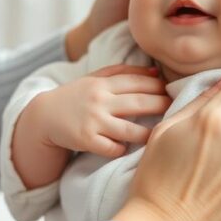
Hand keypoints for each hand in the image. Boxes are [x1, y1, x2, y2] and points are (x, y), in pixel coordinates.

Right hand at [12, 65, 169, 188]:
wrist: (43, 117)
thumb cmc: (75, 97)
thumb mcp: (94, 78)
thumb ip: (122, 72)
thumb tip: (155, 71)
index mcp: (102, 83)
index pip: (138, 82)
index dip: (158, 86)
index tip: (172, 91)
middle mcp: (98, 100)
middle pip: (140, 103)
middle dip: (162, 106)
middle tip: (177, 110)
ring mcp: (93, 121)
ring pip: (131, 130)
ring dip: (149, 133)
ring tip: (161, 134)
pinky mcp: (86, 141)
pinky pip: (113, 148)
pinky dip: (123, 149)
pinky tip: (128, 148)